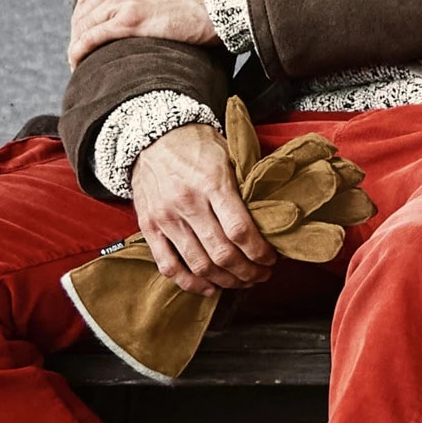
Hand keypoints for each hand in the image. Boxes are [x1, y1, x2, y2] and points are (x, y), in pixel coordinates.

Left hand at [68, 0, 214, 70]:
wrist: (223, 0)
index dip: (87, 12)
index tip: (88, 28)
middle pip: (84, 6)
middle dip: (77, 29)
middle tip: (78, 49)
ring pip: (84, 22)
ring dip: (76, 43)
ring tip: (76, 61)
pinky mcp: (130, 20)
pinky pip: (93, 37)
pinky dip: (80, 50)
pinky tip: (76, 62)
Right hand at [130, 125, 276, 297]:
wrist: (152, 135)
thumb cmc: (196, 145)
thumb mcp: (228, 155)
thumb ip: (246, 187)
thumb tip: (272, 220)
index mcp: (212, 183)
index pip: (240, 230)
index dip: (260, 252)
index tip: (271, 259)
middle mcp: (187, 203)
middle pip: (222, 254)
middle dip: (248, 272)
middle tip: (261, 274)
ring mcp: (166, 218)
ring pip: (199, 265)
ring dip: (225, 281)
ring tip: (241, 282)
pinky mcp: (149, 227)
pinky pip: (168, 266)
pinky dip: (190, 283)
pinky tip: (209, 287)